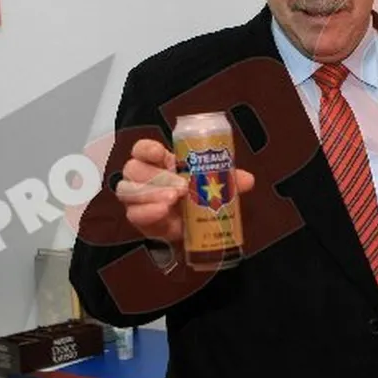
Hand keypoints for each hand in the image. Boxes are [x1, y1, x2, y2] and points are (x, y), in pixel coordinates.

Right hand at [115, 139, 254, 242]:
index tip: (160, 153)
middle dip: (157, 177)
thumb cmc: (197, 198)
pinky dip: (147, 212)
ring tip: (173, 201)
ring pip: (128, 190)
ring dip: (150, 194)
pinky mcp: (138, 218)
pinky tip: (163, 213)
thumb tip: (248, 180)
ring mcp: (137, 198)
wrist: (191, 229)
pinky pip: (133, 214)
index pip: (142, 148)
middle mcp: (143, 177)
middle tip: (181, 187)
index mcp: (159, 162)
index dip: (147, 148)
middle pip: (134, 168)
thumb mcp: (213, 186)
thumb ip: (229, 181)